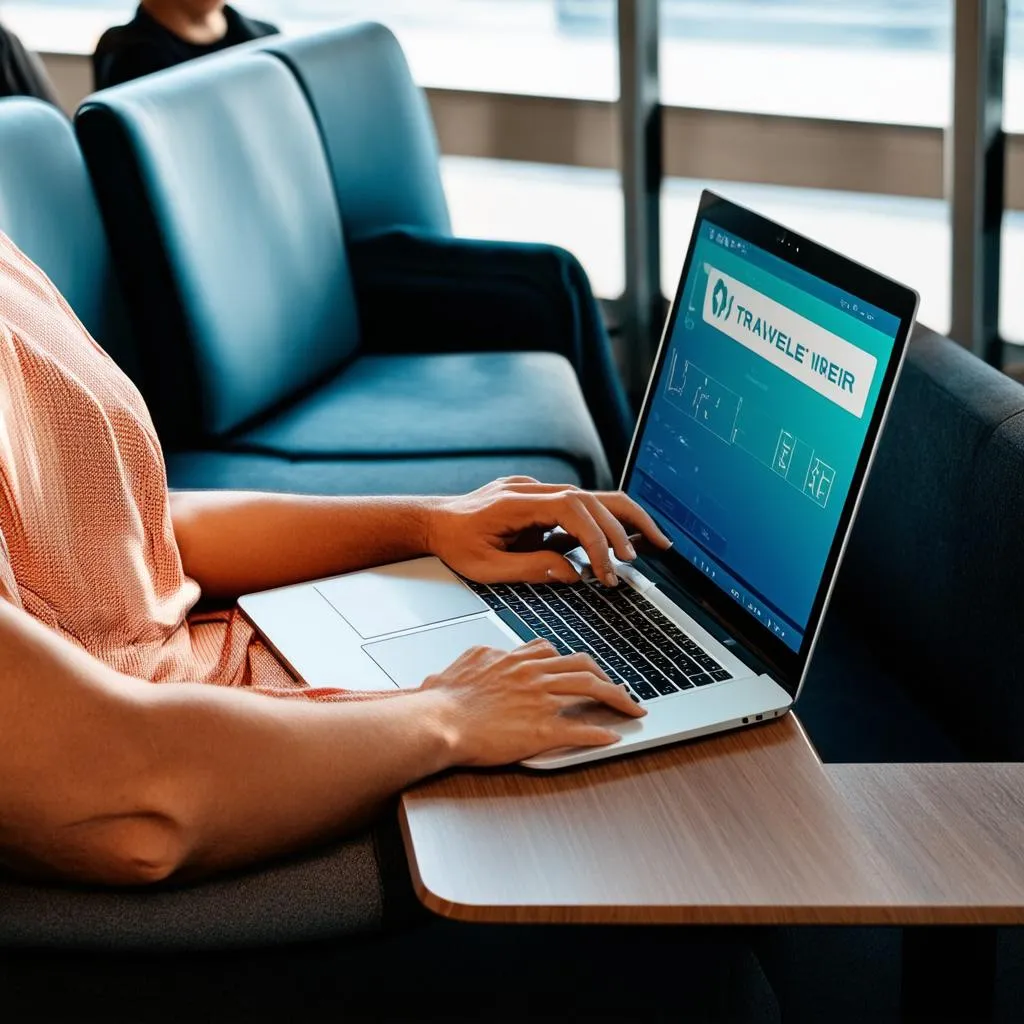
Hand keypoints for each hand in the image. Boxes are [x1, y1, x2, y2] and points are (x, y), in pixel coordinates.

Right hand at [421, 639, 645, 765]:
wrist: (437, 721)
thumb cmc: (442, 700)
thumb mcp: (463, 664)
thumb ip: (479, 658)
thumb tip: (480, 657)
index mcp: (514, 659)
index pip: (551, 652)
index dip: (570, 662)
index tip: (579, 671)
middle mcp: (532, 673)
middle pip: (582, 666)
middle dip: (606, 676)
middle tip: (618, 689)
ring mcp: (540, 699)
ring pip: (591, 689)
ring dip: (617, 698)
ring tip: (632, 708)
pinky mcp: (542, 729)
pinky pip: (581, 728)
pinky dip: (600, 733)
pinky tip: (612, 738)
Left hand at [426, 477, 670, 586]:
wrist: (432, 522)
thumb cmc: (453, 545)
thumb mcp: (486, 568)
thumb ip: (531, 569)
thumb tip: (572, 573)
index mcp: (517, 502)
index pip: (572, 509)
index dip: (596, 538)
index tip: (606, 569)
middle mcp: (531, 490)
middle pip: (592, 497)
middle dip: (626, 524)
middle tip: (653, 551)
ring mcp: (537, 491)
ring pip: (591, 498)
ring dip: (622, 521)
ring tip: (652, 543)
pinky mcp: (540, 500)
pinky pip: (578, 508)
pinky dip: (602, 524)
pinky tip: (619, 542)